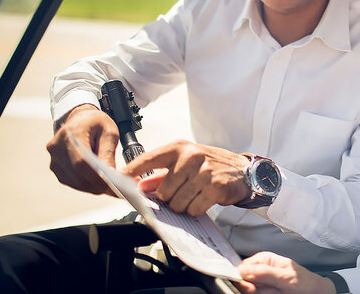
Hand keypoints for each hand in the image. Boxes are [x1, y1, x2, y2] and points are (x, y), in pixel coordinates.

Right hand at [47, 104, 118, 194]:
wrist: (80, 118)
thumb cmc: (96, 123)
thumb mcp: (109, 132)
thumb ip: (108, 153)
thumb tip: (111, 176)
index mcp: (70, 134)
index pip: (82, 163)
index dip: (97, 178)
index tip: (114, 186)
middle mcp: (57, 147)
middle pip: (78, 176)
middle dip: (99, 185)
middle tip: (117, 190)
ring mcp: (54, 159)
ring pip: (75, 182)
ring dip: (94, 187)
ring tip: (111, 185)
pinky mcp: (56, 167)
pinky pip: (72, 182)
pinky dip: (87, 184)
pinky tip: (98, 182)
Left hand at [123, 140, 250, 215]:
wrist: (242, 170)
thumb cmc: (210, 164)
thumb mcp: (185, 162)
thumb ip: (161, 174)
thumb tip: (140, 186)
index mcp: (179, 148)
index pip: (148, 159)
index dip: (131, 172)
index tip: (117, 180)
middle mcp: (190, 157)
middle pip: (163, 191)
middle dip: (169, 198)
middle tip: (181, 193)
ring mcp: (203, 172)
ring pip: (177, 203)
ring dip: (183, 206)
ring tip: (193, 196)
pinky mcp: (214, 187)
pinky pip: (193, 209)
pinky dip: (196, 210)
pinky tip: (203, 200)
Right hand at [237, 252, 335, 293]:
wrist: (314, 293)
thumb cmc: (303, 282)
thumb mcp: (285, 276)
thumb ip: (264, 273)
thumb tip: (243, 270)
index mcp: (263, 259)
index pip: (242, 268)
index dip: (244, 279)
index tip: (253, 287)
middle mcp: (260, 271)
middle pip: (245, 283)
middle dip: (258, 289)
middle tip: (273, 289)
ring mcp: (262, 283)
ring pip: (252, 293)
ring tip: (278, 292)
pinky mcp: (264, 292)